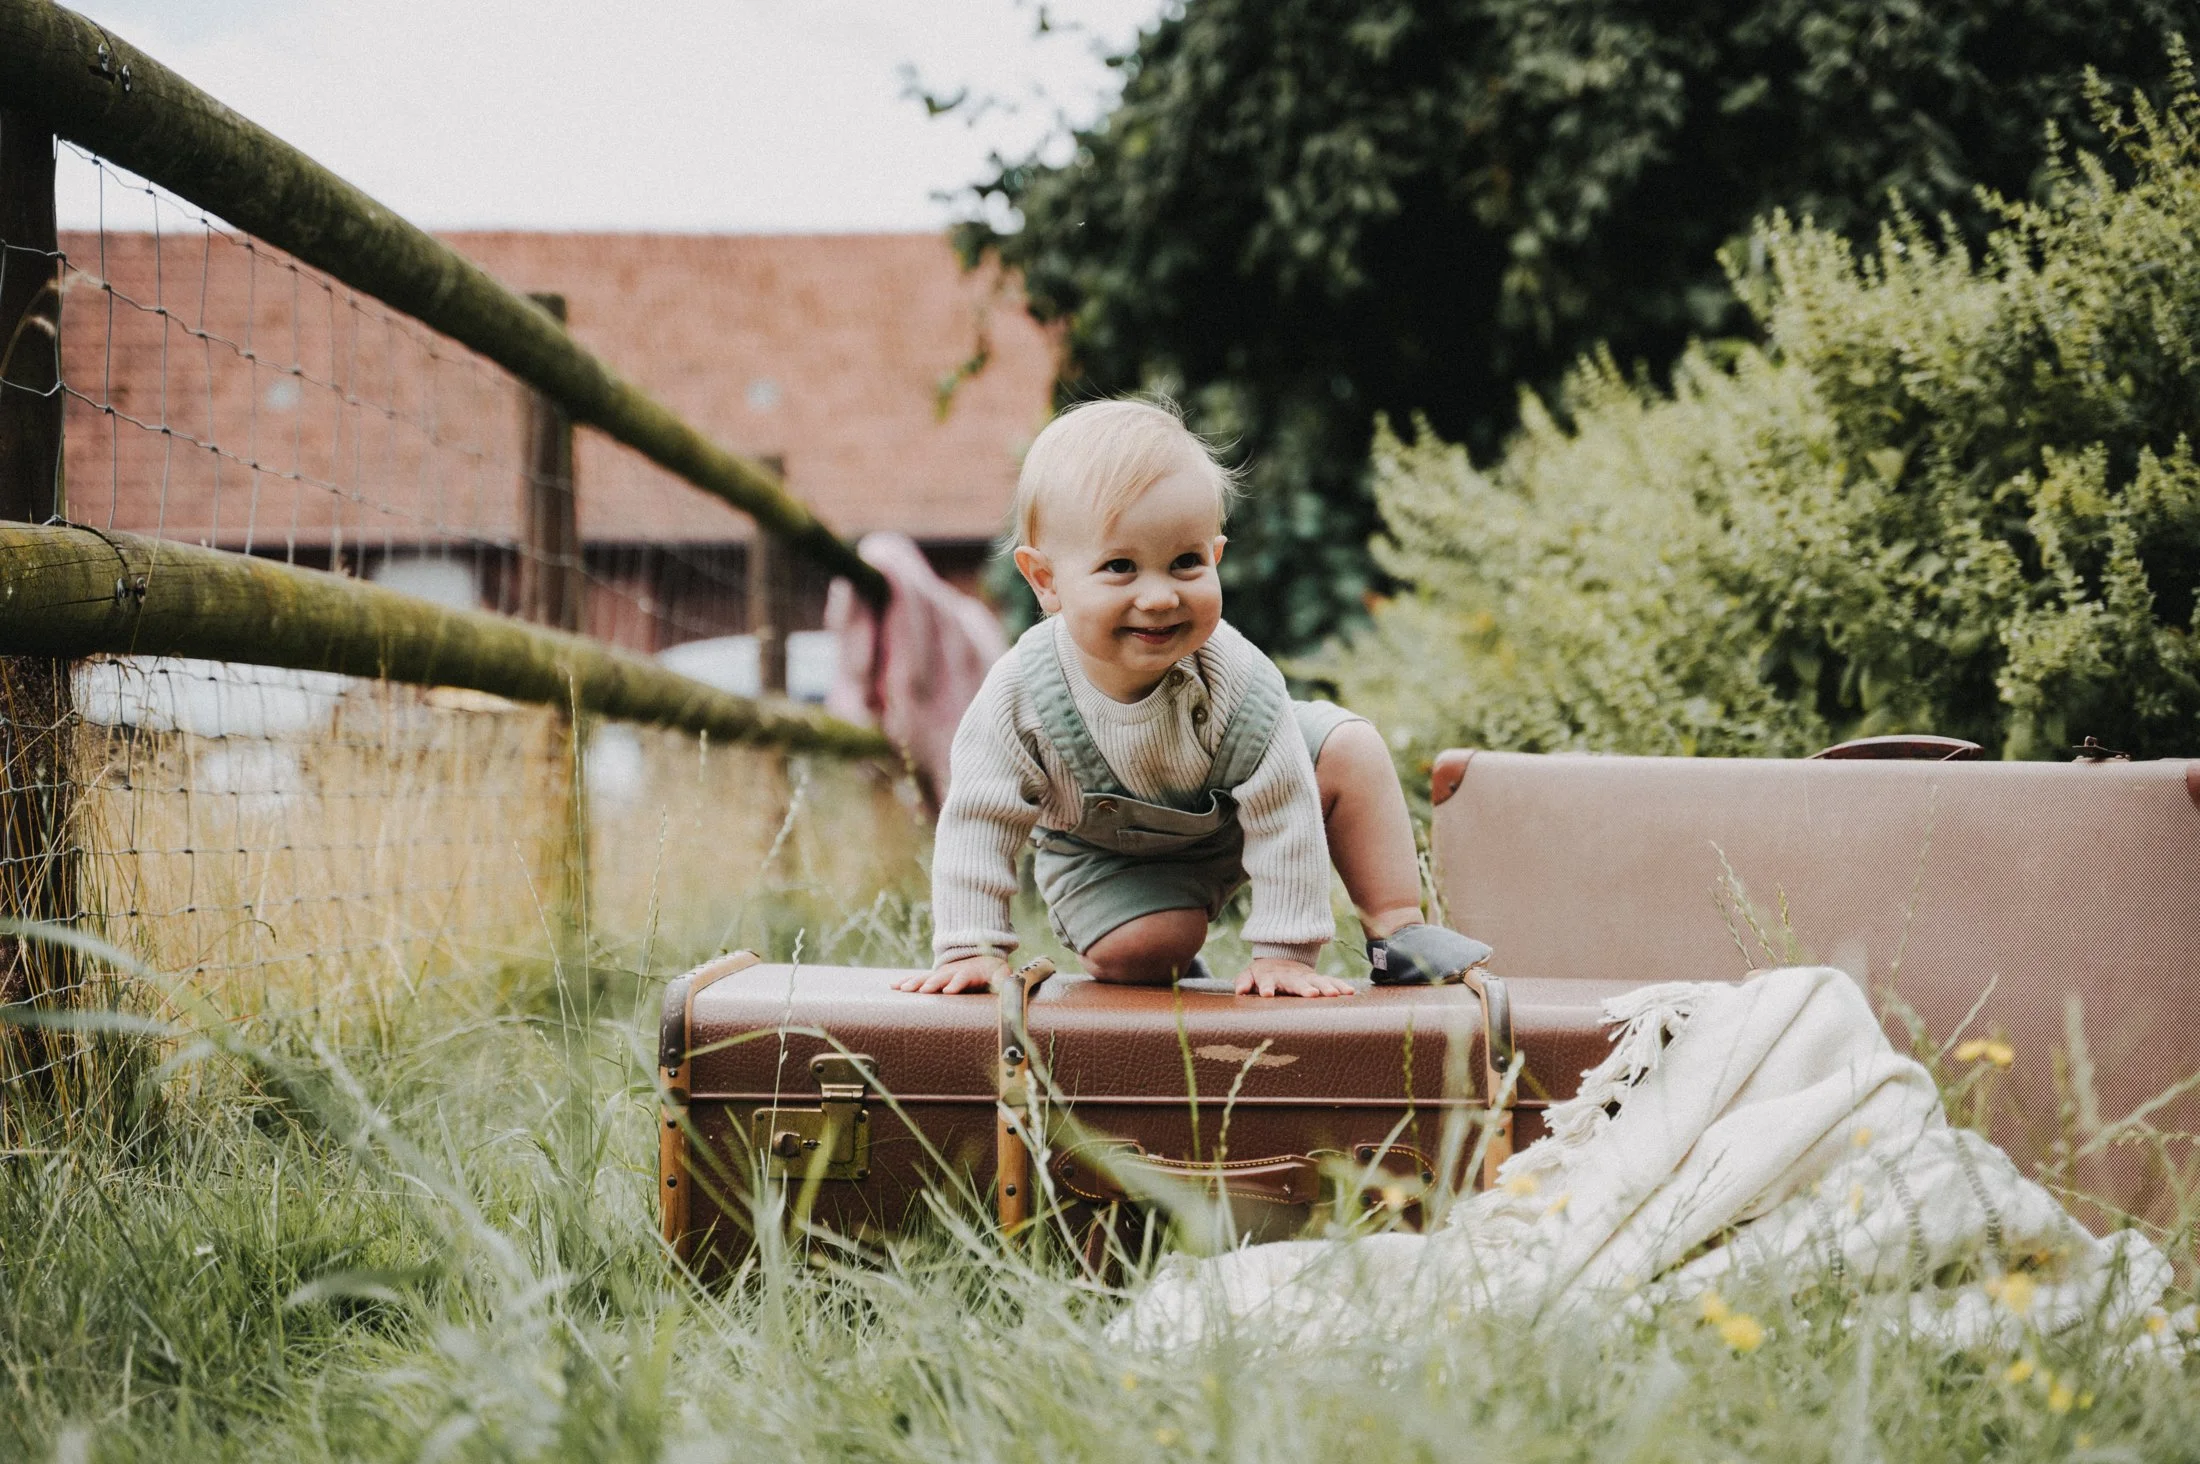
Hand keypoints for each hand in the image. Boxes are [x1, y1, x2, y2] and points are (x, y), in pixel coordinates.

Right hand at [893, 955, 1008, 994]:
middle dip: (932, 984)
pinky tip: (893, 987)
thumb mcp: (1003, 975)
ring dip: (914, 983)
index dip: (956, 983)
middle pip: (941, 977)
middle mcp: (953, 972)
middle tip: (922, 991)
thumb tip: (1012, 987)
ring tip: (902, 989)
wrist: (982, 958)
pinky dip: (906, 982)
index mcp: (970, 973)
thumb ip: (1006, 982)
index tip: (948, 991)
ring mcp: (942, 974)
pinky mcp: (934, 978)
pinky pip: (918, 980)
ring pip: (926, 977)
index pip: (963, 978)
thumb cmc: (993, 972)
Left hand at [1235, 958, 1355, 997]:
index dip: (1267, 988)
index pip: (1268, 981)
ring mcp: (1305, 976)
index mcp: (1271, 976)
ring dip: (1325, 987)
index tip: (1267, 994)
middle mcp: (1290, 976)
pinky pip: (1331, 981)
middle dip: (1303, 988)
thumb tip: (1239, 991)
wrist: (1280, 956)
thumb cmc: (1262, 973)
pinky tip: (1350, 992)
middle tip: (1311, 994)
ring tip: (1334, 995)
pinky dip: (1340, 986)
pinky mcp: (1317, 978)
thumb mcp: (1249, 974)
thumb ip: (1243, 982)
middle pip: (1296, 982)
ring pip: (1316, 981)